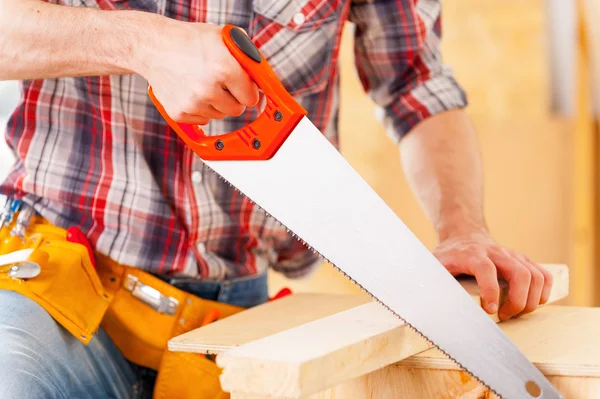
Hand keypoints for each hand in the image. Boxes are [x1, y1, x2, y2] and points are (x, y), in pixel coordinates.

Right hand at [140, 22, 258, 124]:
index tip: (244, 88)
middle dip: (233, 98)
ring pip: (220, 115)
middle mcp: (208, 89)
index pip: (251, 98)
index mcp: (224, 68)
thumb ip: (247, 57)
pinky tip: (191, 91)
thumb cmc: (190, 41)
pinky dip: (201, 109)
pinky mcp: (179, 114)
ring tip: (202, 83)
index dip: (248, 91)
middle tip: (222, 84)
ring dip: (217, 104)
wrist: (153, 47)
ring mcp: (192, 103)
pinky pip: (203, 120)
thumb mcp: (223, 38)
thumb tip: (262, 78)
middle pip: (237, 110)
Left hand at [433, 231, 552, 320]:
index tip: (490, 310)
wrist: (463, 234)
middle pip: (519, 273)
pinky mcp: (522, 260)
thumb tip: (432, 302)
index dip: (490, 290)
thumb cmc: (449, 255)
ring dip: (531, 300)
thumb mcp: (435, 265)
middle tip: (504, 316)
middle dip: (518, 301)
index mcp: (471, 254)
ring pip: (535, 275)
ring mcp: (512, 255)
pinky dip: (544, 291)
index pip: (485, 269)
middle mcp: (495, 252)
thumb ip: (433, 280)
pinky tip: (534, 303)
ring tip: (515, 313)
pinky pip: (543, 274)